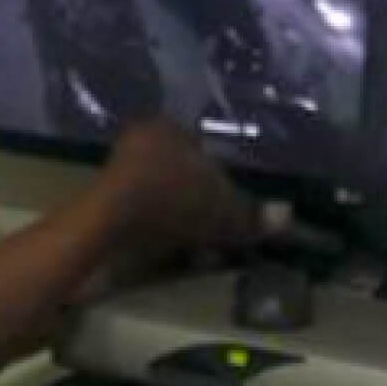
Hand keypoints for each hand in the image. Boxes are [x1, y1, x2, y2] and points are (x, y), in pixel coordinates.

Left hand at [96, 119, 287, 260]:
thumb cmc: (172, 201)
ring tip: (201, 252)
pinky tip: (173, 257)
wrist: (108, 228)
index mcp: (166, 128)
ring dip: (182, 227)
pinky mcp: (100, 208)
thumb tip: (286, 215)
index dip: (222, 179)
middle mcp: (137, 144)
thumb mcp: (223, 211)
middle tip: (220, 234)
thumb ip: (252, 215)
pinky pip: (142, 222)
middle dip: (202, 207)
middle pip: (182, 177)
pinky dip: (159, 238)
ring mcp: (114, 175)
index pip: (203, 148)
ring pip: (162, 202)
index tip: (232, 206)